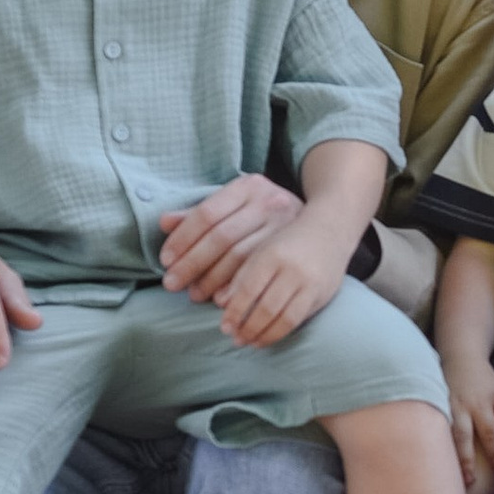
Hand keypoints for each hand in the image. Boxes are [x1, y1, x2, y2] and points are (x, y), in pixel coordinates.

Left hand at [158, 172, 307, 303]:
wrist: (330, 221)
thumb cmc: (268, 214)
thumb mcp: (237, 205)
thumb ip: (201, 214)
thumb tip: (164, 222)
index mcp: (250, 187)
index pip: (208, 213)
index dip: (183, 238)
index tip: (166, 261)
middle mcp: (271, 204)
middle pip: (223, 238)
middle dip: (193, 264)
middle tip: (173, 284)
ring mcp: (288, 230)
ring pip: (242, 261)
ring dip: (214, 283)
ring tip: (196, 297)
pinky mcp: (297, 248)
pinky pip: (265, 281)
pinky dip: (242, 297)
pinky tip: (225, 306)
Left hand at [214, 203, 348, 347]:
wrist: (328, 231)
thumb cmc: (287, 244)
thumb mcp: (260, 252)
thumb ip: (241, 276)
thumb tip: (221, 303)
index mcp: (271, 255)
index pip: (249, 290)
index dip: (235, 312)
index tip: (225, 328)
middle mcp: (292, 270)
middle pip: (267, 308)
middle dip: (249, 328)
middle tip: (236, 340)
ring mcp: (310, 284)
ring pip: (285, 319)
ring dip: (265, 335)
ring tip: (251, 343)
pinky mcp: (322, 295)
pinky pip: (299, 319)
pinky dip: (281, 332)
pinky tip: (269, 337)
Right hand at [445, 358, 493, 493]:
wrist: (459, 359)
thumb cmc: (483, 381)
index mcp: (481, 405)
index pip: (490, 433)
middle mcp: (460, 408)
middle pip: (463, 437)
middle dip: (467, 461)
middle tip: (471, 482)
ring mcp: (443, 409)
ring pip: (445, 436)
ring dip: (449, 457)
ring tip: (452, 477)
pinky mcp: (433, 409)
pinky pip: (434, 431)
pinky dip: (436, 447)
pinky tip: (436, 463)